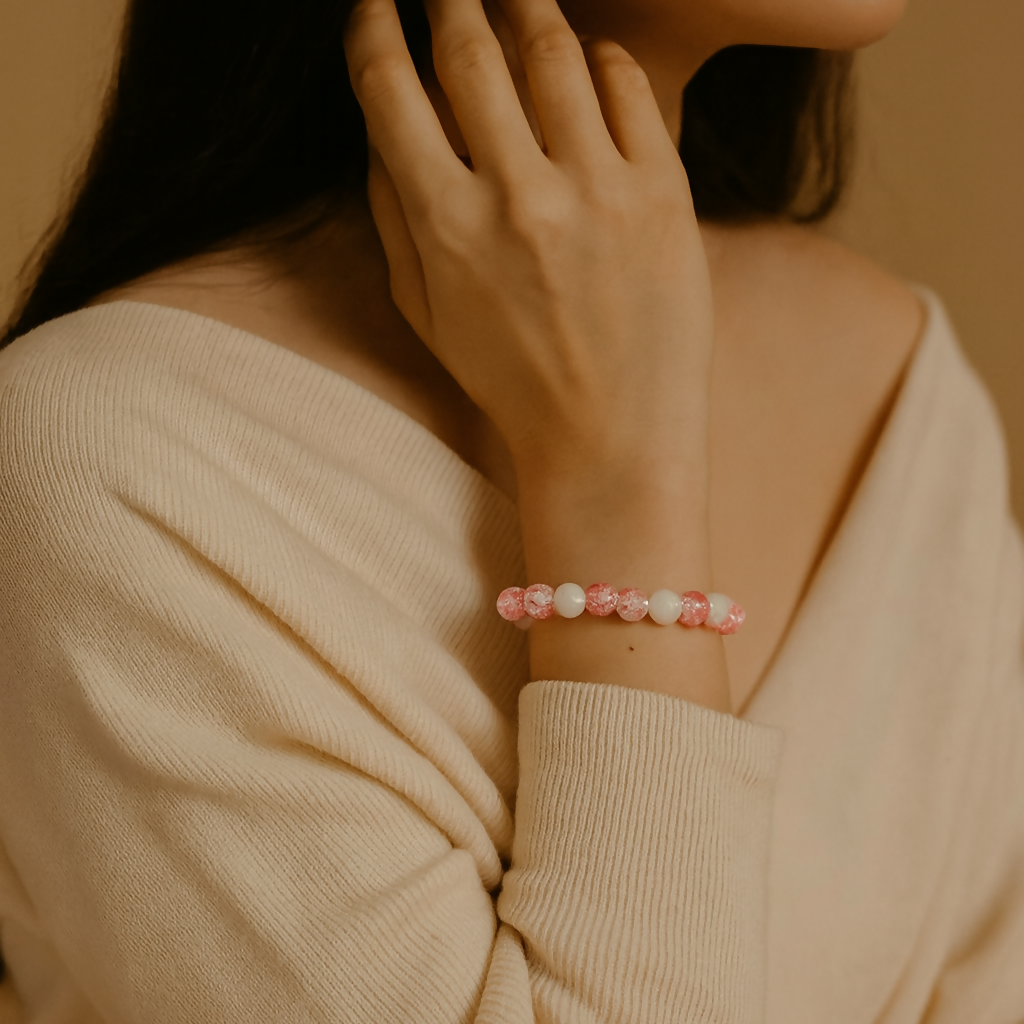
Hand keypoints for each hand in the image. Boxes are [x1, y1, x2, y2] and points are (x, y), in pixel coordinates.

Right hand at [343, 0, 715, 487]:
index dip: (373, 28)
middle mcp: (517, 198)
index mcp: (445, 228)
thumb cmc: (512, 382)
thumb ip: (394, 218)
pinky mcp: (663, 195)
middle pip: (468, 50)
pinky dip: (602, 56)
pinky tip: (587, 56)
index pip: (390, 91)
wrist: (610, 439)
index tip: (374, 4)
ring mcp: (596, 192)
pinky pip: (627, 87)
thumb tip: (383, 129)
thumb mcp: (428, 315)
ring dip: (524, 7)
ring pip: (551, 50)